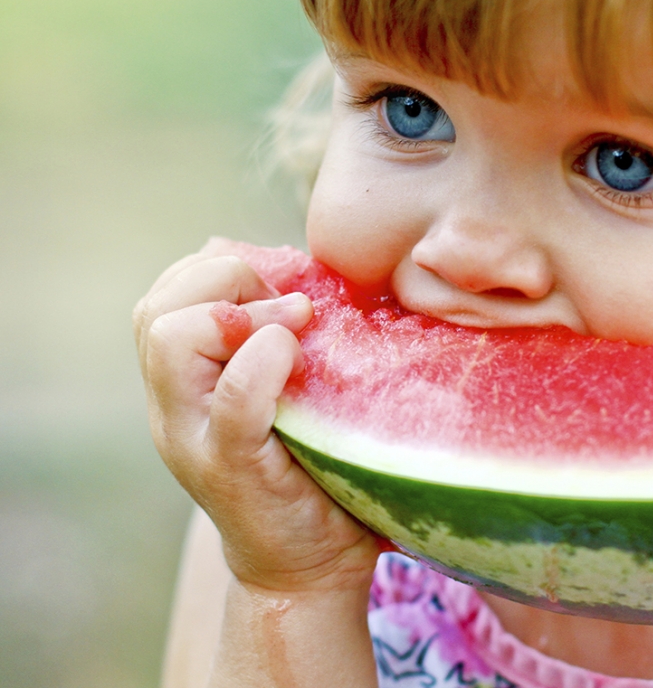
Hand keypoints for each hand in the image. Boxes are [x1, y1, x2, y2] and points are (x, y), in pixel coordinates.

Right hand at [134, 239, 381, 595]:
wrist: (308, 566)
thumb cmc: (311, 469)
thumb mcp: (289, 391)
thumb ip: (276, 339)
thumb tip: (295, 271)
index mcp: (183, 386)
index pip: (164, 297)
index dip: (221, 270)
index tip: (284, 288)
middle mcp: (174, 411)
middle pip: (156, 309)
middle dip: (227, 280)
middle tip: (291, 307)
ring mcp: (196, 441)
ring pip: (170, 339)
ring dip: (241, 312)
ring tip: (296, 327)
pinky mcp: (233, 470)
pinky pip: (232, 400)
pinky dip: (263, 363)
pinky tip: (296, 356)